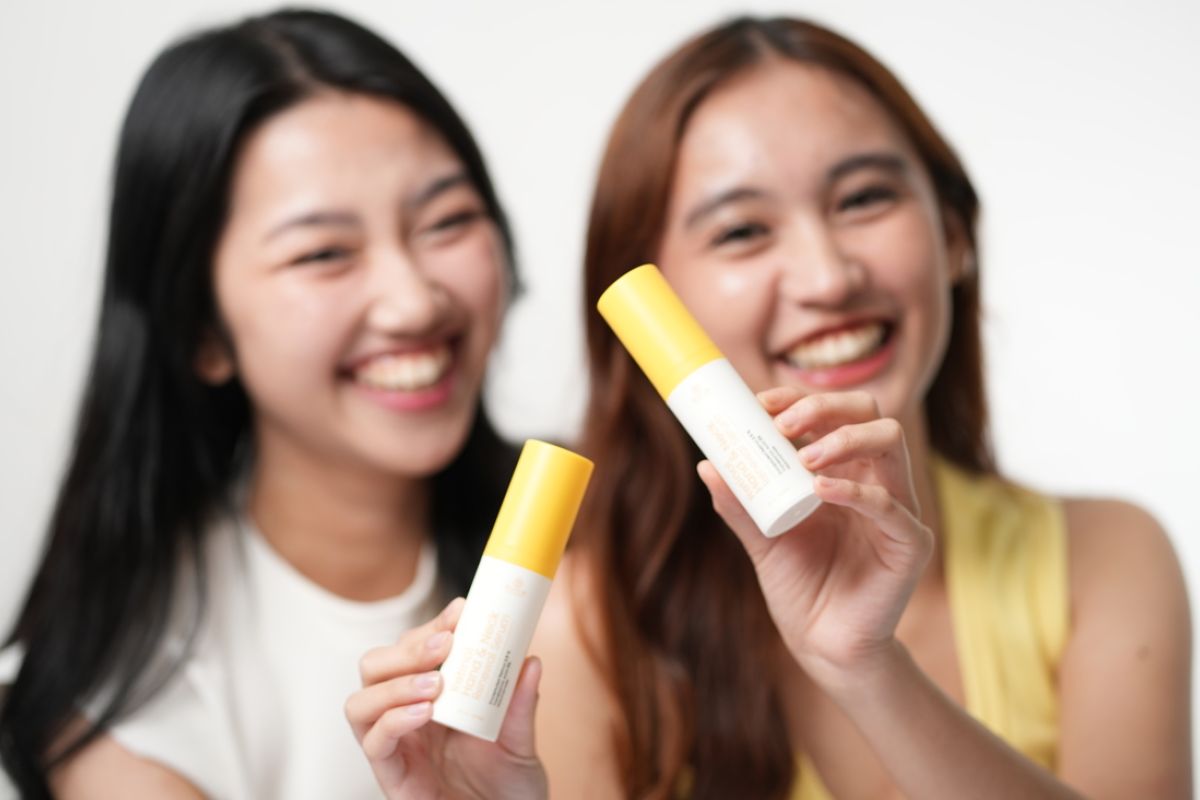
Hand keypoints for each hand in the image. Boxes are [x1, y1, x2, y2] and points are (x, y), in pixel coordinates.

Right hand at [345, 598, 547, 799]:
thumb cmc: (509, 788)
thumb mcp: (521, 742)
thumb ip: (519, 705)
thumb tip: (529, 660)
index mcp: (435, 697)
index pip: (415, 648)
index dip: (433, 626)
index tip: (461, 611)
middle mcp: (407, 716)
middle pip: (377, 666)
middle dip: (407, 648)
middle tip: (446, 644)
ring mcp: (396, 746)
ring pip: (361, 700)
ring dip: (395, 683)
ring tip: (435, 683)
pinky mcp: (391, 777)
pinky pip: (373, 743)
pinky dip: (393, 722)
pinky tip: (423, 713)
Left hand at [697, 388, 932, 687]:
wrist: (822, 646)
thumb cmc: (799, 587)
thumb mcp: (761, 539)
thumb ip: (740, 504)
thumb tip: (707, 463)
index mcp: (844, 470)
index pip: (834, 414)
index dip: (801, 400)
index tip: (762, 404)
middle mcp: (876, 481)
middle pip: (870, 413)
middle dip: (826, 407)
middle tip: (783, 425)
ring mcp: (898, 509)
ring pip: (890, 443)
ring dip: (844, 439)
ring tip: (803, 457)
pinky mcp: (910, 544)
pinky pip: (892, 507)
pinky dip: (855, 491)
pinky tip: (821, 491)